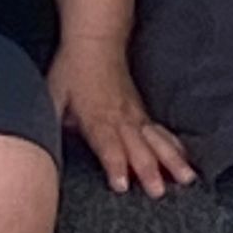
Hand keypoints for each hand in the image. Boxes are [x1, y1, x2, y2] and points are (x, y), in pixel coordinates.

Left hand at [48, 38, 194, 196]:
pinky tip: (185, 157)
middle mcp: (119, 117)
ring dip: (171, 160)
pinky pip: (160, 131)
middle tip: (159, 192)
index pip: (107, 144)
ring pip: (155, 140)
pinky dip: (174, 145)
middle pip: (137, 146)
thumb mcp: (52, 95)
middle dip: (148, 169)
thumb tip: (46, 150)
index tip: (123, 185)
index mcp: (96, 116)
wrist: (96, 40)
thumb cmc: (72, 69)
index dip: (114, 164)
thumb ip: (52, 124)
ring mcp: (134, 113)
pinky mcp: (141, 111)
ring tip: (186, 178)